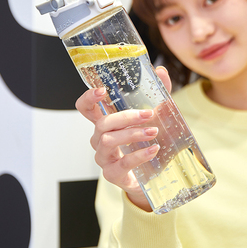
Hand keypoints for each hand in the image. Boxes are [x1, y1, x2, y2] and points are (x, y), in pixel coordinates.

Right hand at [75, 66, 171, 211]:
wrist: (153, 176)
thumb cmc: (149, 142)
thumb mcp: (157, 116)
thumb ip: (158, 94)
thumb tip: (160, 70)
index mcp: (106, 123)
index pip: (86, 108)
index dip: (89, 98)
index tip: (103, 90)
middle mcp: (100, 139)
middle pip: (102, 123)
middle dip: (125, 117)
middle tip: (148, 114)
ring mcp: (104, 157)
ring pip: (109, 140)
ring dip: (133, 134)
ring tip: (153, 131)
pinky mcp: (113, 174)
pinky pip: (122, 163)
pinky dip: (139, 155)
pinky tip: (153, 149)